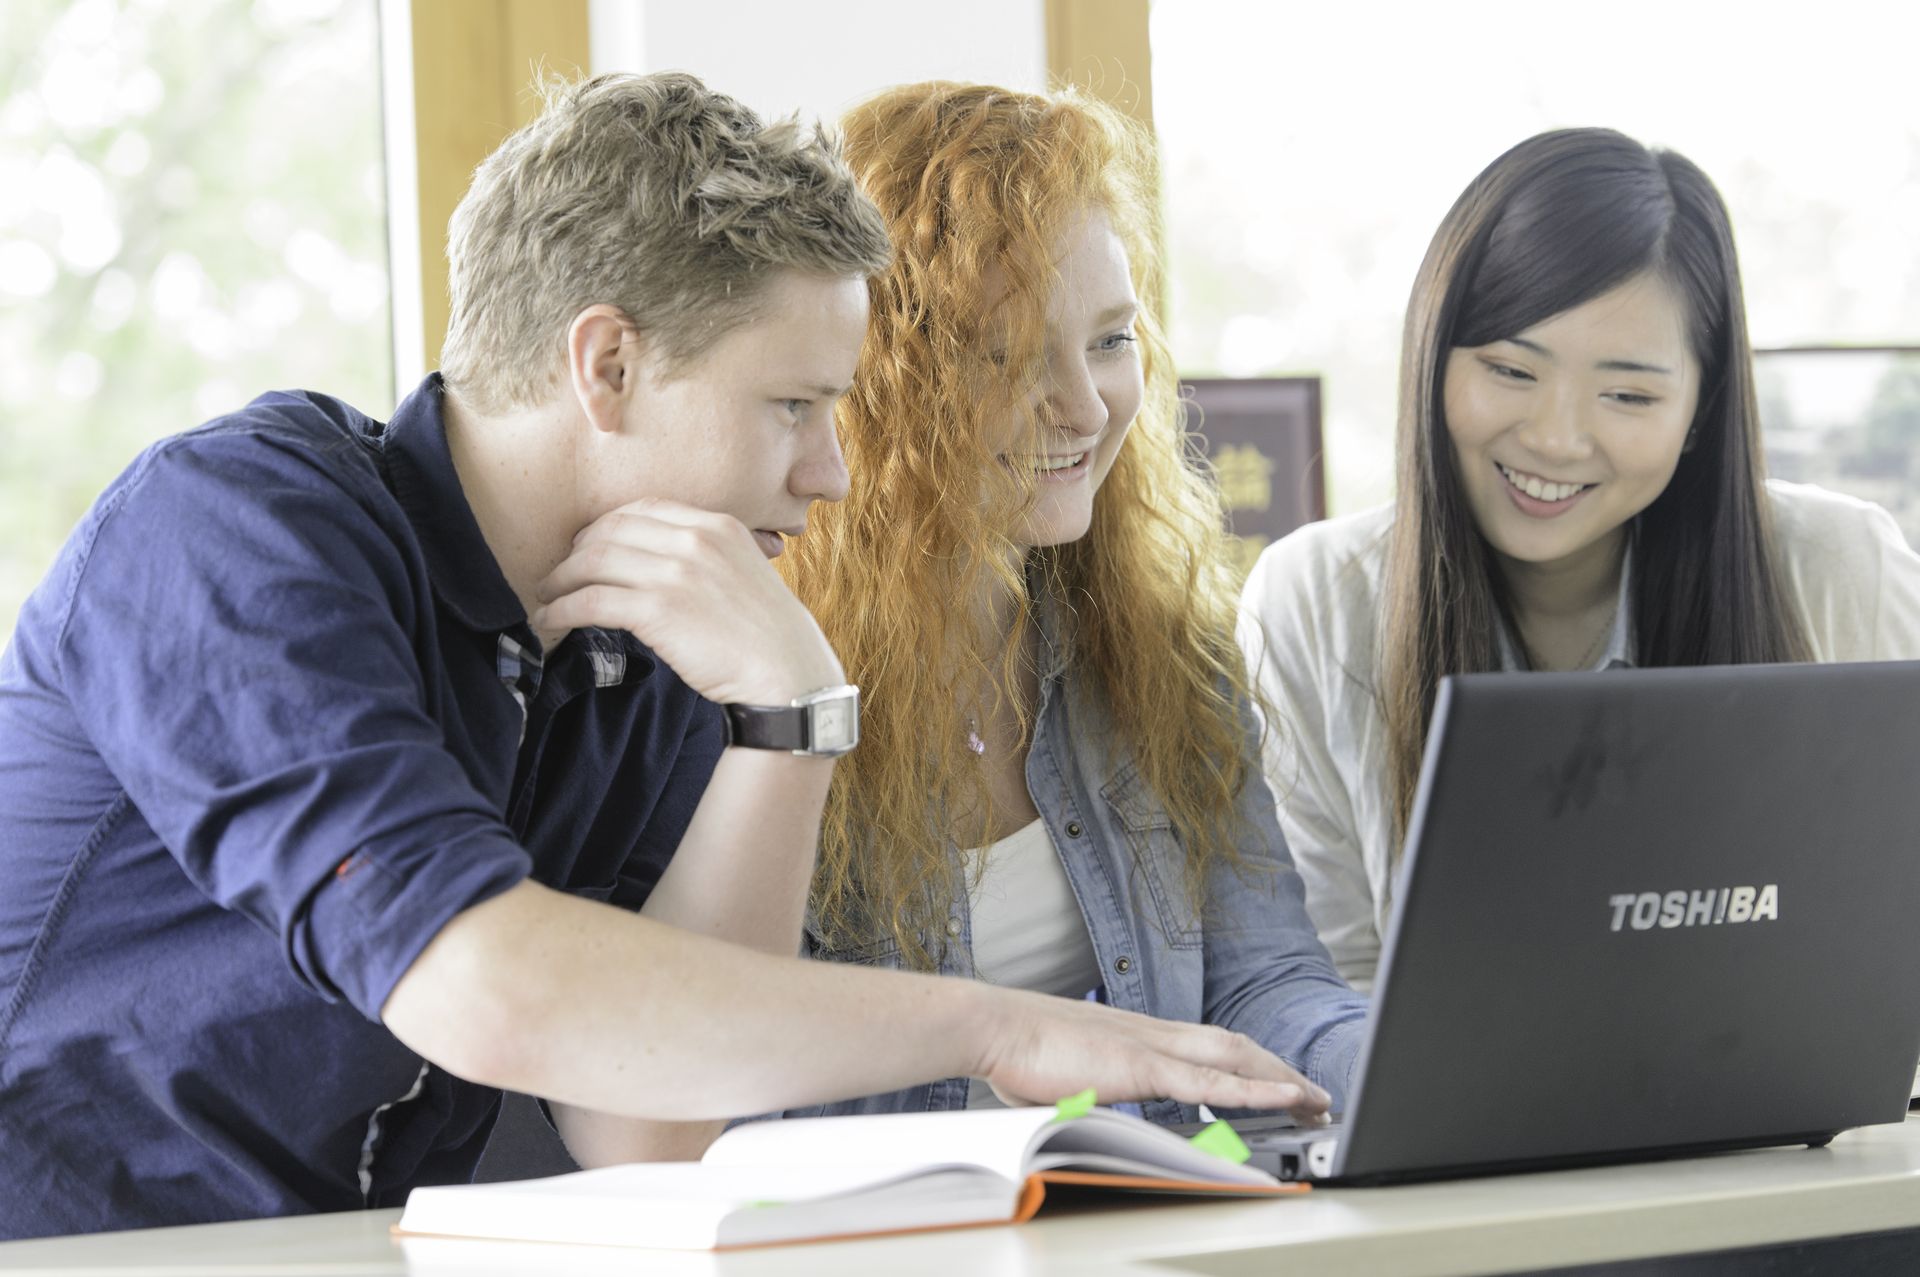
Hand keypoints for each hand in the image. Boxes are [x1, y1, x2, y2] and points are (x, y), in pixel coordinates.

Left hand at [531, 500, 842, 705]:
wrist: (789, 674)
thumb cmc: (767, 635)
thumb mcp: (744, 573)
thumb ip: (707, 557)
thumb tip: (661, 563)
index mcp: (716, 525)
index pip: (640, 509)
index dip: (603, 527)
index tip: (586, 547)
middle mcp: (694, 540)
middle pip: (609, 530)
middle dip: (574, 552)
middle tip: (558, 574)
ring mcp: (675, 573)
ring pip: (593, 561)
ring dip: (560, 579)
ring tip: (547, 596)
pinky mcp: (657, 610)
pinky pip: (591, 601)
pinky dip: (562, 608)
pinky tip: (552, 619)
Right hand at [973, 988, 1331, 1123]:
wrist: (993, 1026)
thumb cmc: (1019, 1051)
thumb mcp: (1070, 1075)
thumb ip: (1096, 1090)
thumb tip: (1099, 1111)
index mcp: (1137, 1034)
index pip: (1207, 1045)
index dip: (1247, 1063)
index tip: (1274, 1080)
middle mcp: (1153, 1032)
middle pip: (1234, 1046)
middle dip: (1279, 1070)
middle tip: (1315, 1096)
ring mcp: (1151, 1045)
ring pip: (1235, 1059)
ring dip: (1280, 1079)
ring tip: (1315, 1101)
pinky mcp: (1143, 1065)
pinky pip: (1212, 1082)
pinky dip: (1254, 1089)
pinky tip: (1284, 1098)